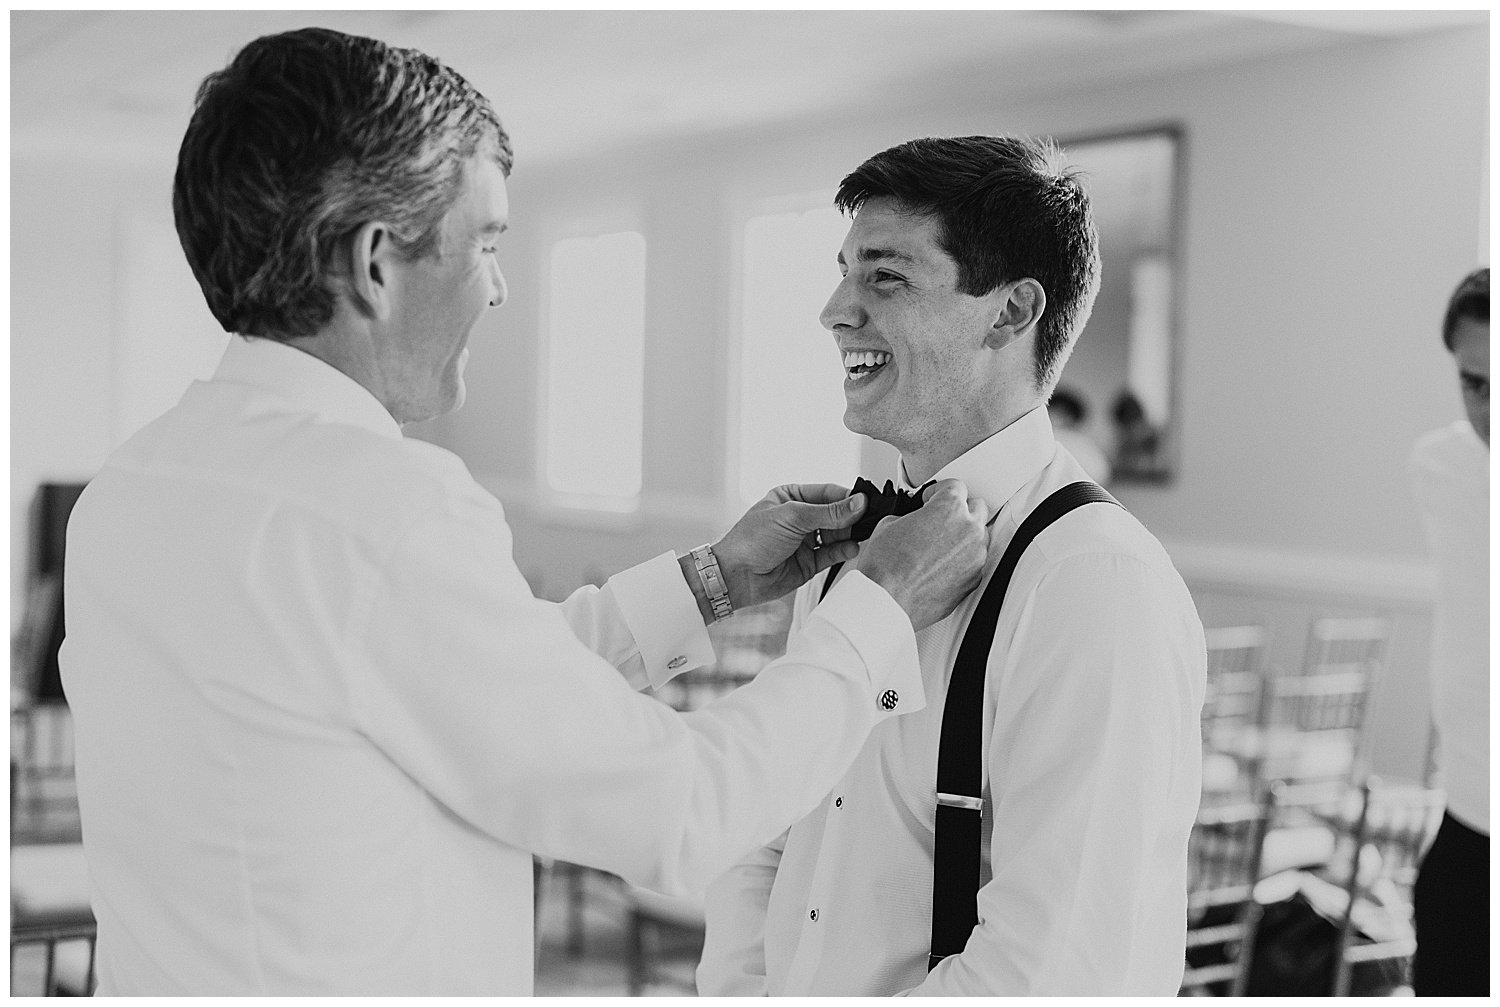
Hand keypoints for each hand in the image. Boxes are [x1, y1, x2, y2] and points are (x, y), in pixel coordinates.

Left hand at [709, 483, 868, 610]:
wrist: (736, 575)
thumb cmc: (751, 540)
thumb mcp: (792, 517)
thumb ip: (828, 512)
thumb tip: (858, 502)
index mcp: (791, 497)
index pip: (827, 493)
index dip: (847, 497)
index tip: (865, 502)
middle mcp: (799, 518)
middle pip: (835, 514)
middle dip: (851, 518)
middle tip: (867, 520)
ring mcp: (804, 541)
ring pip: (836, 534)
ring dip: (849, 534)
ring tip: (861, 534)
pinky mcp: (809, 563)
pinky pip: (832, 554)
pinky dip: (844, 551)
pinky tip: (851, 547)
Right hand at [856, 479, 988, 630]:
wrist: (887, 600)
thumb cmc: (886, 567)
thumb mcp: (889, 524)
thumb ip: (913, 515)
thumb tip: (915, 520)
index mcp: (950, 508)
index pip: (956, 486)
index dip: (938, 491)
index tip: (931, 500)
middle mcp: (969, 530)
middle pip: (975, 508)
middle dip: (958, 511)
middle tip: (938, 519)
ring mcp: (975, 557)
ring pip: (978, 536)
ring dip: (962, 536)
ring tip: (938, 545)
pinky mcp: (973, 580)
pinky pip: (973, 561)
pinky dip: (961, 561)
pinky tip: (939, 565)